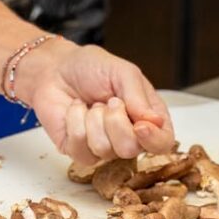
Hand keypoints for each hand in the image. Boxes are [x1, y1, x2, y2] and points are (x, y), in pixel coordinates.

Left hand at [15, 39, 175, 166]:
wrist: (56, 68)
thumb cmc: (91, 68)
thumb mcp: (122, 72)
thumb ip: (139, 96)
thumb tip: (155, 122)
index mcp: (146, 117)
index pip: (162, 142)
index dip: (154, 139)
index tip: (140, 125)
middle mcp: (128, 136)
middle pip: (131, 149)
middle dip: (115, 121)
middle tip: (108, 101)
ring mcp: (103, 146)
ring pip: (104, 149)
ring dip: (93, 118)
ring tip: (91, 104)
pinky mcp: (78, 150)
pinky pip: (80, 146)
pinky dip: (75, 121)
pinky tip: (76, 110)